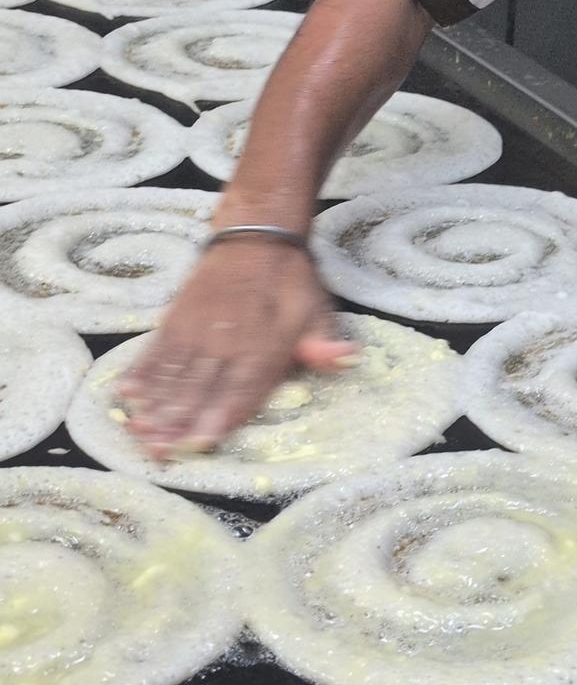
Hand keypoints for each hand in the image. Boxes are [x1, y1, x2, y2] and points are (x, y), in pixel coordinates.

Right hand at [119, 242, 355, 458]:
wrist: (257, 234)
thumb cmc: (291, 282)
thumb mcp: (317, 310)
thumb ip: (323, 343)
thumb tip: (345, 360)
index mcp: (263, 345)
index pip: (241, 388)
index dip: (221, 415)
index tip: (201, 441)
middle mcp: (226, 340)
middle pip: (200, 388)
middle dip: (178, 422)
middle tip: (159, 451)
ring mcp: (197, 328)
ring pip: (174, 373)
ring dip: (155, 405)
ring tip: (139, 431)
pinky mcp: (177, 317)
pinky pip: (156, 348)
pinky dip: (140, 370)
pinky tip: (124, 392)